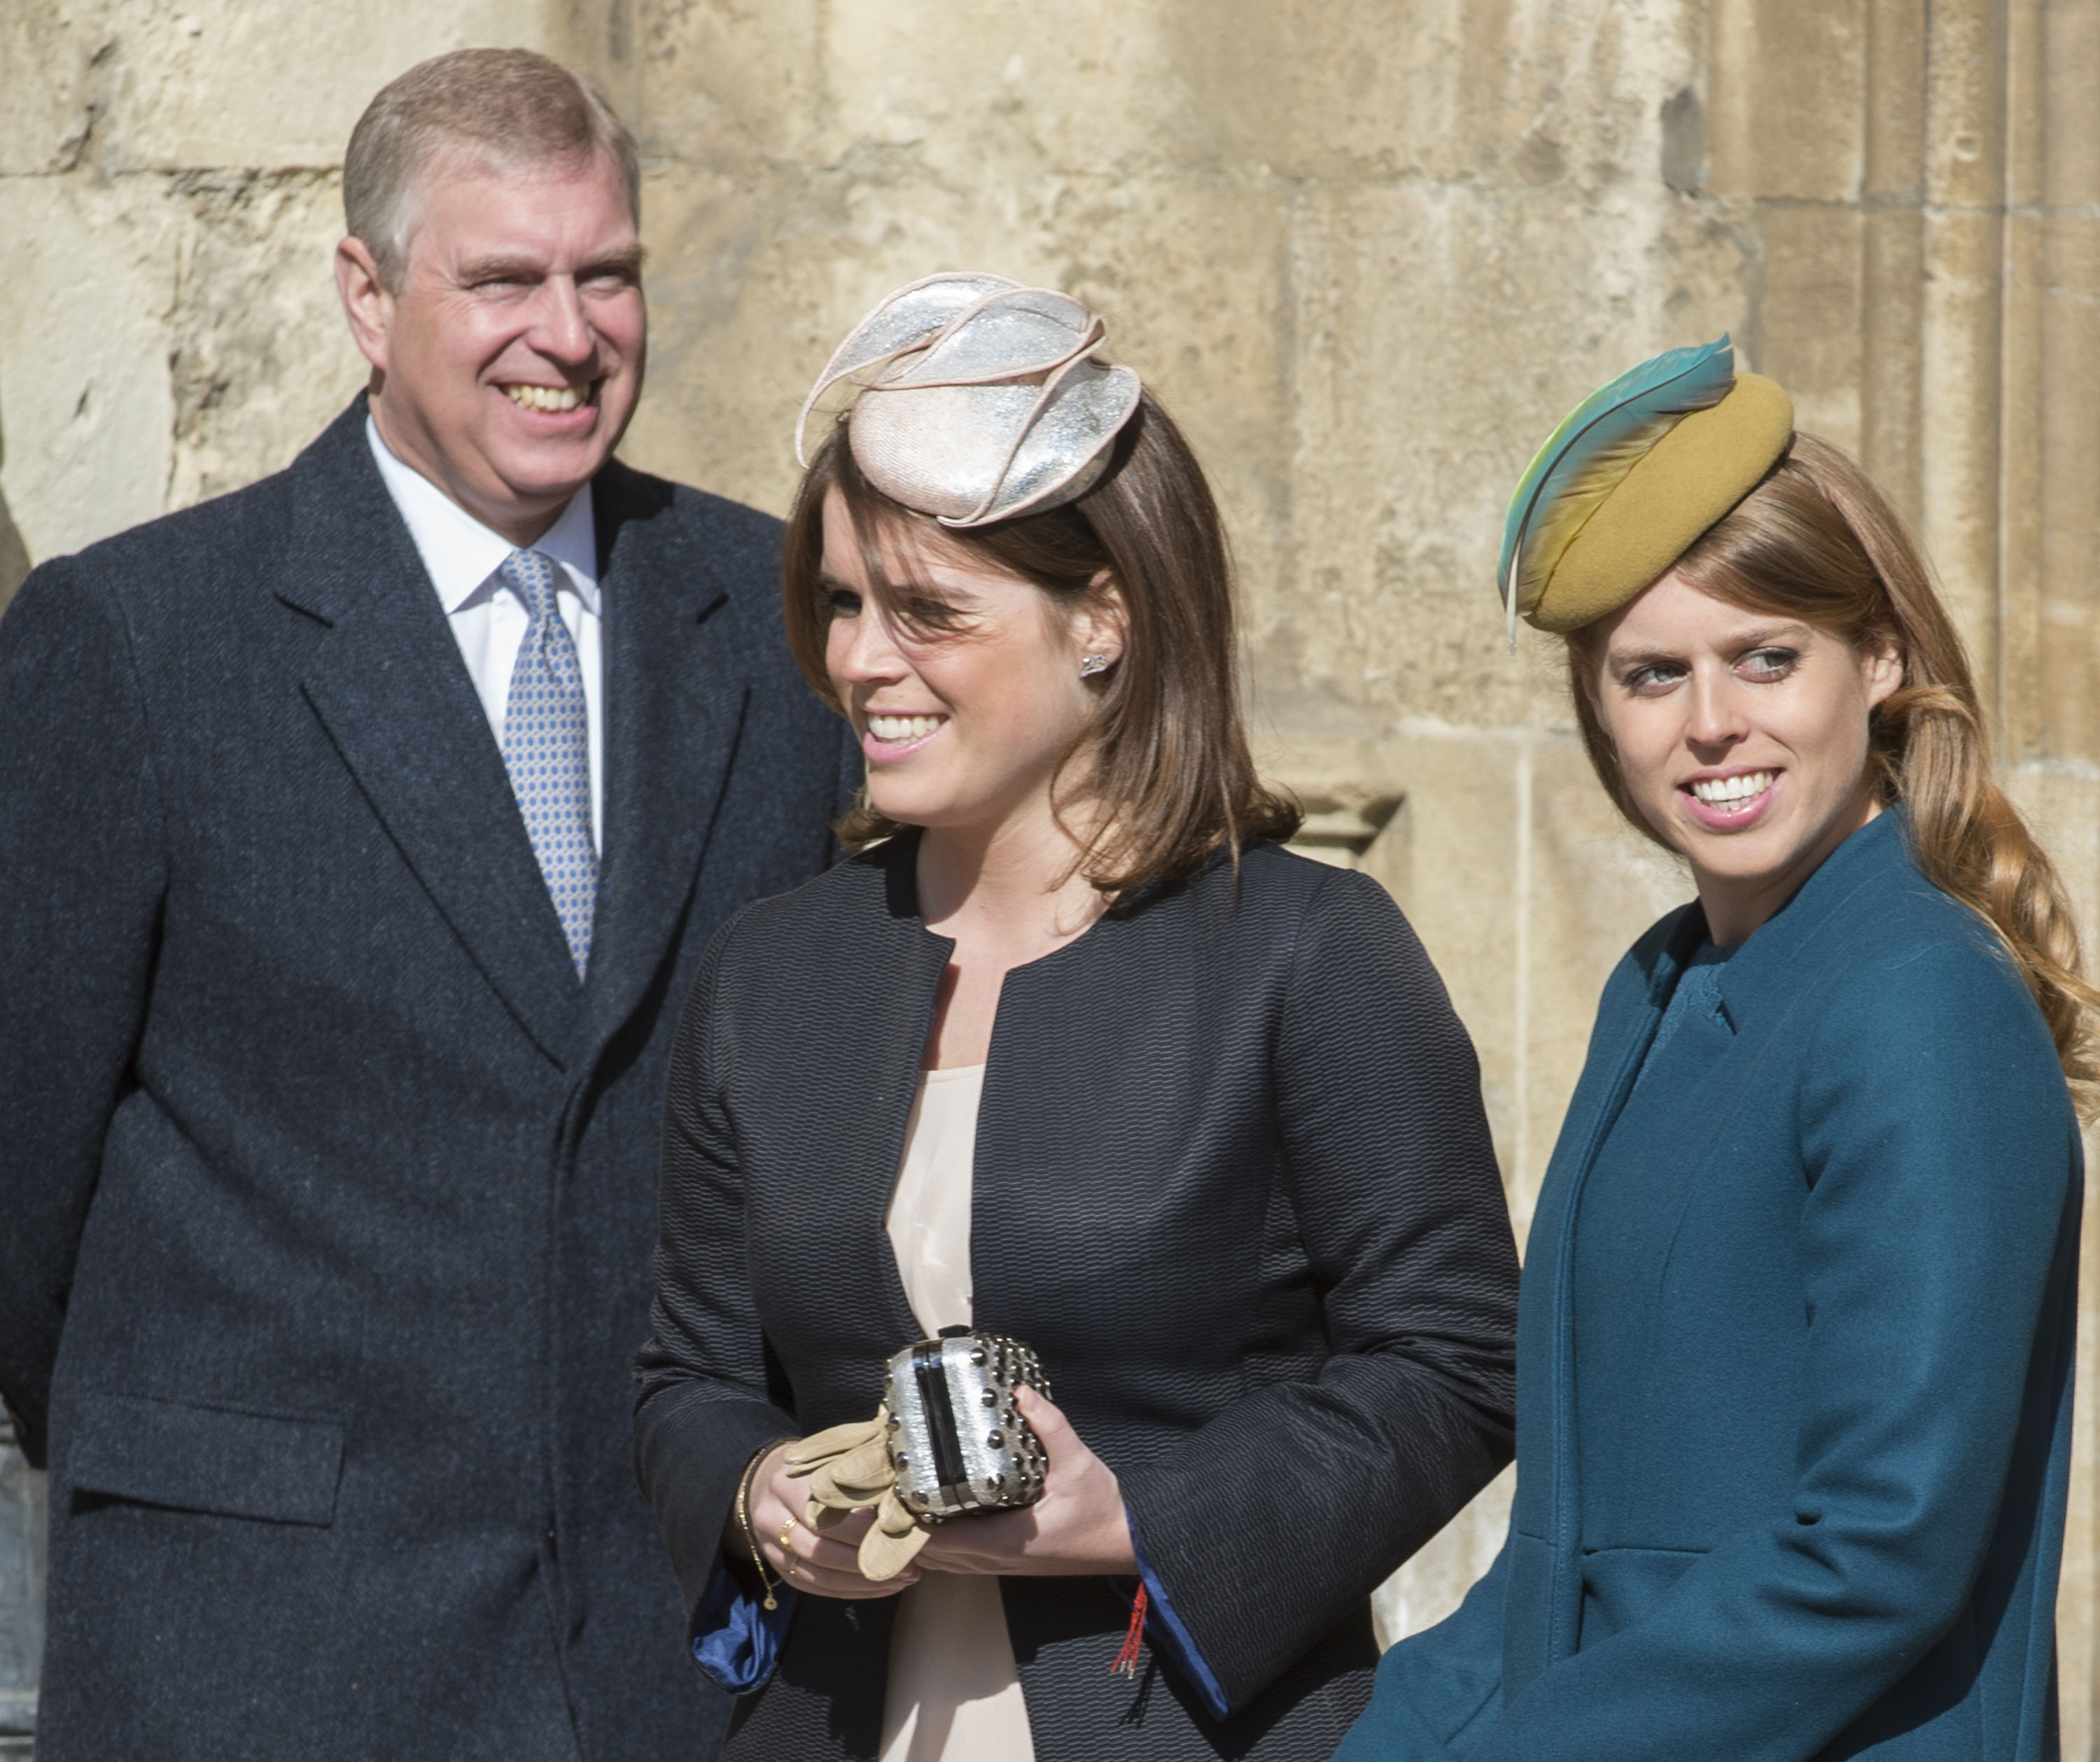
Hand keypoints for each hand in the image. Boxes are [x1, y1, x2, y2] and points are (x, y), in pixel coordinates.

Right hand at [731, 1442, 922, 1601]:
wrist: (763, 1482)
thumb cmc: (809, 1469)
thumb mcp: (827, 1461)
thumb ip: (855, 1478)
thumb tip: (899, 1503)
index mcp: (786, 1484)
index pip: (824, 1515)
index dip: (861, 1530)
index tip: (898, 1535)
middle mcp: (772, 1518)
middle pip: (820, 1550)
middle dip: (866, 1562)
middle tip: (908, 1566)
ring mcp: (772, 1549)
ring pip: (818, 1575)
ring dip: (863, 1583)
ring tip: (902, 1579)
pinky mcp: (781, 1570)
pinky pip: (816, 1588)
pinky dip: (850, 1592)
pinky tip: (880, 1588)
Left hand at [915, 1386, 1138, 1577]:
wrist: (1126, 1543)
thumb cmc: (1102, 1510)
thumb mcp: (1079, 1462)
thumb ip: (1051, 1427)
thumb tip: (1023, 1393)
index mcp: (1006, 1541)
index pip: (940, 1540)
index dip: (911, 1520)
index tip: (896, 1489)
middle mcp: (996, 1560)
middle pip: (933, 1554)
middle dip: (908, 1527)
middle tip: (896, 1486)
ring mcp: (1002, 1565)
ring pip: (945, 1562)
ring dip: (924, 1538)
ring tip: (910, 1498)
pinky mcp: (1009, 1562)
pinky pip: (962, 1560)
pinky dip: (944, 1544)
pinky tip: (942, 1515)